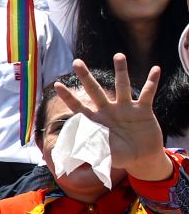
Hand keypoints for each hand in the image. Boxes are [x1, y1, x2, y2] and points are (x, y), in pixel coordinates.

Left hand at [59, 54, 167, 178]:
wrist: (141, 158)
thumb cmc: (118, 156)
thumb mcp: (101, 155)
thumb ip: (85, 152)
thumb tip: (66, 157)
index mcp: (95, 121)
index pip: (78, 107)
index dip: (68, 97)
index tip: (57, 85)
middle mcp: (108, 111)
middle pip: (95, 90)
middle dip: (86, 76)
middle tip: (76, 62)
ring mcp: (125, 108)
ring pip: (122, 86)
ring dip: (121, 71)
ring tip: (119, 55)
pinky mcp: (143, 110)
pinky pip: (147, 93)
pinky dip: (152, 82)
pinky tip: (155, 69)